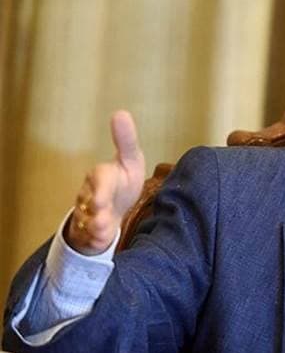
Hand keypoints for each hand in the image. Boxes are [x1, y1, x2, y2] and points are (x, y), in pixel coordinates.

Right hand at [65, 111, 145, 254]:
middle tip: (102, 212)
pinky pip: (88, 237)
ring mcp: (87, 213)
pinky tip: (101, 240)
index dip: (101, 186)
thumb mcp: (130, 159)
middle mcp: (90, 193)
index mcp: (102, 175)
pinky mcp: (88, 232)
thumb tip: (121, 112)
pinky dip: (94, 239)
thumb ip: (126, 140)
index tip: (101, 197)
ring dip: (96, 225)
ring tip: (104, 229)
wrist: (112, 208)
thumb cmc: (123, 180)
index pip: (100, 177)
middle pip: (90, 200)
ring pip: (88, 220)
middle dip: (96, 205)